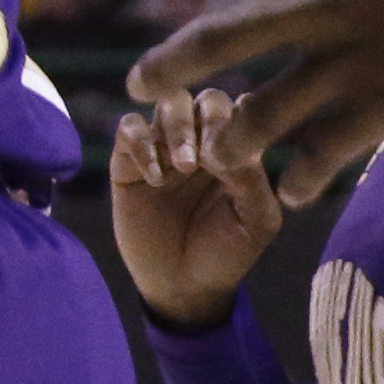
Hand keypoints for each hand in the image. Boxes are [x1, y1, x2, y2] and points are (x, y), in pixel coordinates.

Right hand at [109, 90, 281, 330]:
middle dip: (207, 121)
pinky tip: (154, 179)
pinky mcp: (129, 158)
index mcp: (234, 146)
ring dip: (177, 126)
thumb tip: (231, 144)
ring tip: (182, 166)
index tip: (235, 151)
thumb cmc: (225, 251)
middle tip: (204, 159)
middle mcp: (200, 137)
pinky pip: (129, 127)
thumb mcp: (255, 221)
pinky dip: (141, 144)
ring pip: (168, 101)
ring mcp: (163, 144)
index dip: (238, 121)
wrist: (183, 286)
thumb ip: (252, 180)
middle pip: (204, 97)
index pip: (239, 107)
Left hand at [129, 0, 383, 207]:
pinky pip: (319, 154)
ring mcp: (346, 55)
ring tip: (218, 157)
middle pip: (216, 32)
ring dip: (231, 140)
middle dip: (170, 62)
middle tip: (139, 84)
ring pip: (258, 110)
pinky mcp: (382, 107)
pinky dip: (299, 178)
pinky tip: (291, 193)